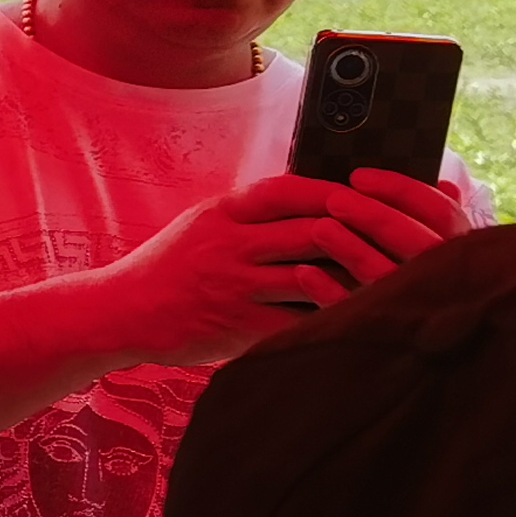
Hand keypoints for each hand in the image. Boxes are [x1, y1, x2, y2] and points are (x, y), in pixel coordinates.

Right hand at [94, 171, 464, 367]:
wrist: (121, 312)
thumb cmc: (170, 266)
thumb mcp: (203, 223)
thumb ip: (252, 213)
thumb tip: (318, 201)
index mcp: (222, 213)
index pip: (288, 191)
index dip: (333, 192)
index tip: (366, 196)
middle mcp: (229, 245)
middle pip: (311, 231)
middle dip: (358, 236)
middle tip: (393, 241)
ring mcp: (233, 285)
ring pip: (311, 276)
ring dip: (353, 279)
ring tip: (386, 279)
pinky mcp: (237, 325)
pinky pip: (297, 319)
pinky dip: (330, 317)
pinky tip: (355, 316)